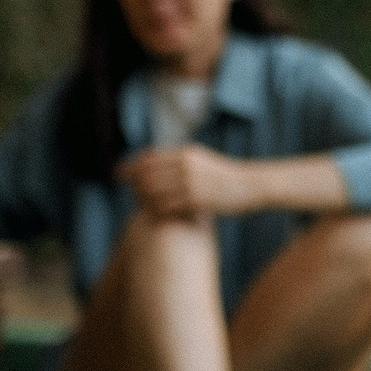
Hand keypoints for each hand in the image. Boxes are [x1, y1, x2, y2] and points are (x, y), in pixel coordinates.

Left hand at [118, 145, 246, 218]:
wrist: (253, 185)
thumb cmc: (227, 177)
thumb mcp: (203, 161)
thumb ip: (182, 162)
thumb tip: (158, 166)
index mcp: (185, 153)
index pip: (148, 158)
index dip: (129, 167)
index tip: (118, 174)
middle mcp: (185, 165)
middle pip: (146, 176)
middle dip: (135, 187)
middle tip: (134, 197)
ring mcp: (190, 182)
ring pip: (152, 192)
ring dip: (144, 202)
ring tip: (146, 208)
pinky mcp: (197, 199)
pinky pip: (166, 207)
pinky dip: (158, 212)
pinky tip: (159, 217)